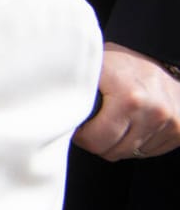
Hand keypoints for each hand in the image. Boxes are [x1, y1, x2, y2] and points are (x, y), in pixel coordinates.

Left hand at [74, 43, 179, 160]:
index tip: (78, 125)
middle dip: (98, 142)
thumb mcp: (94, 68)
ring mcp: (171, 122)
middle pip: (113, 151)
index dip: (81, 135)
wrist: (160, 56)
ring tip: (114, 121)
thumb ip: (72, 87)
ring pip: (130, 153)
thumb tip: (42, 105)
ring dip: (118, 143)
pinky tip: (132, 124)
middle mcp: (154, 112)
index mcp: (129, 98)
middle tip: (93, 125)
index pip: (96, 141)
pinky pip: (149, 152)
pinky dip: (137, 142)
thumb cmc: (120, 63)